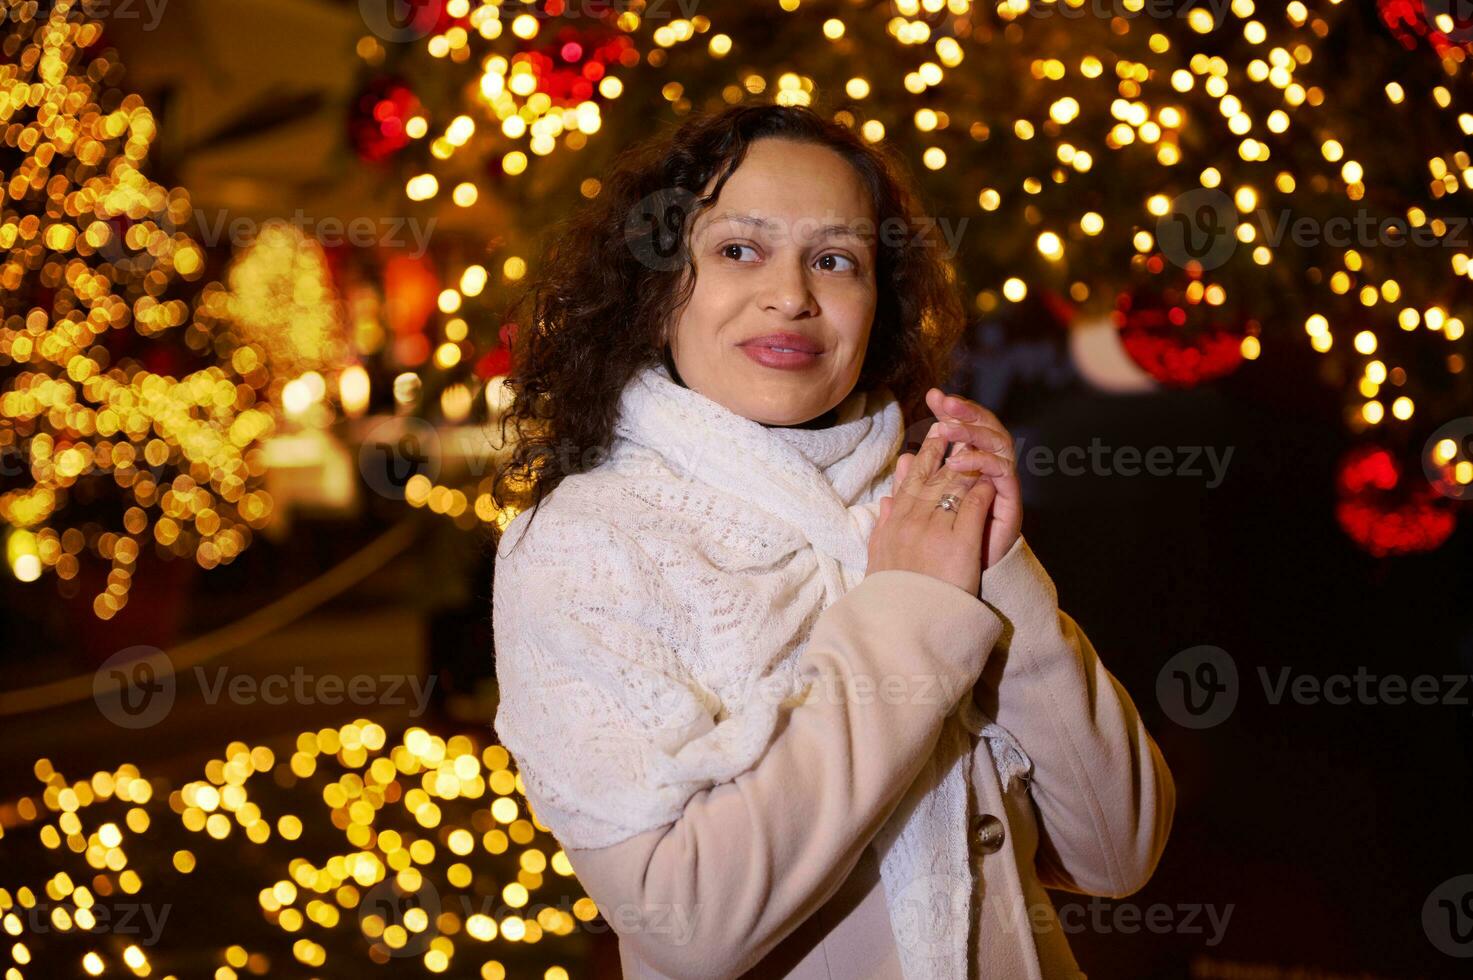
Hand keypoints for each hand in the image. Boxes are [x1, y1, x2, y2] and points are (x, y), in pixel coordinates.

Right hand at [866, 421, 997, 596]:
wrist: (903, 627)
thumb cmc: (891, 596)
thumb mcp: (879, 558)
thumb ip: (882, 526)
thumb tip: (885, 500)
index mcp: (892, 526)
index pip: (909, 483)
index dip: (923, 458)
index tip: (931, 439)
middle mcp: (911, 523)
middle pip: (930, 477)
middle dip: (943, 449)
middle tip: (952, 425)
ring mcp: (935, 531)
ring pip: (952, 486)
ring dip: (964, 463)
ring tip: (974, 444)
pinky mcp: (959, 544)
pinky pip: (972, 507)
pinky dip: (981, 491)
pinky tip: (990, 479)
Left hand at [891, 388, 1021, 569]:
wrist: (960, 582)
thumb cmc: (943, 545)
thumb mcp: (924, 510)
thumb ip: (916, 485)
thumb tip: (903, 459)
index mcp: (968, 467)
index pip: (963, 428)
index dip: (950, 411)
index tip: (933, 395)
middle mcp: (988, 470)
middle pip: (983, 428)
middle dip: (964, 411)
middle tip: (944, 400)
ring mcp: (1001, 482)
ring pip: (996, 441)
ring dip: (971, 431)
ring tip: (946, 428)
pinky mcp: (1010, 498)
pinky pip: (1002, 469)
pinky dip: (980, 461)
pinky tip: (958, 460)